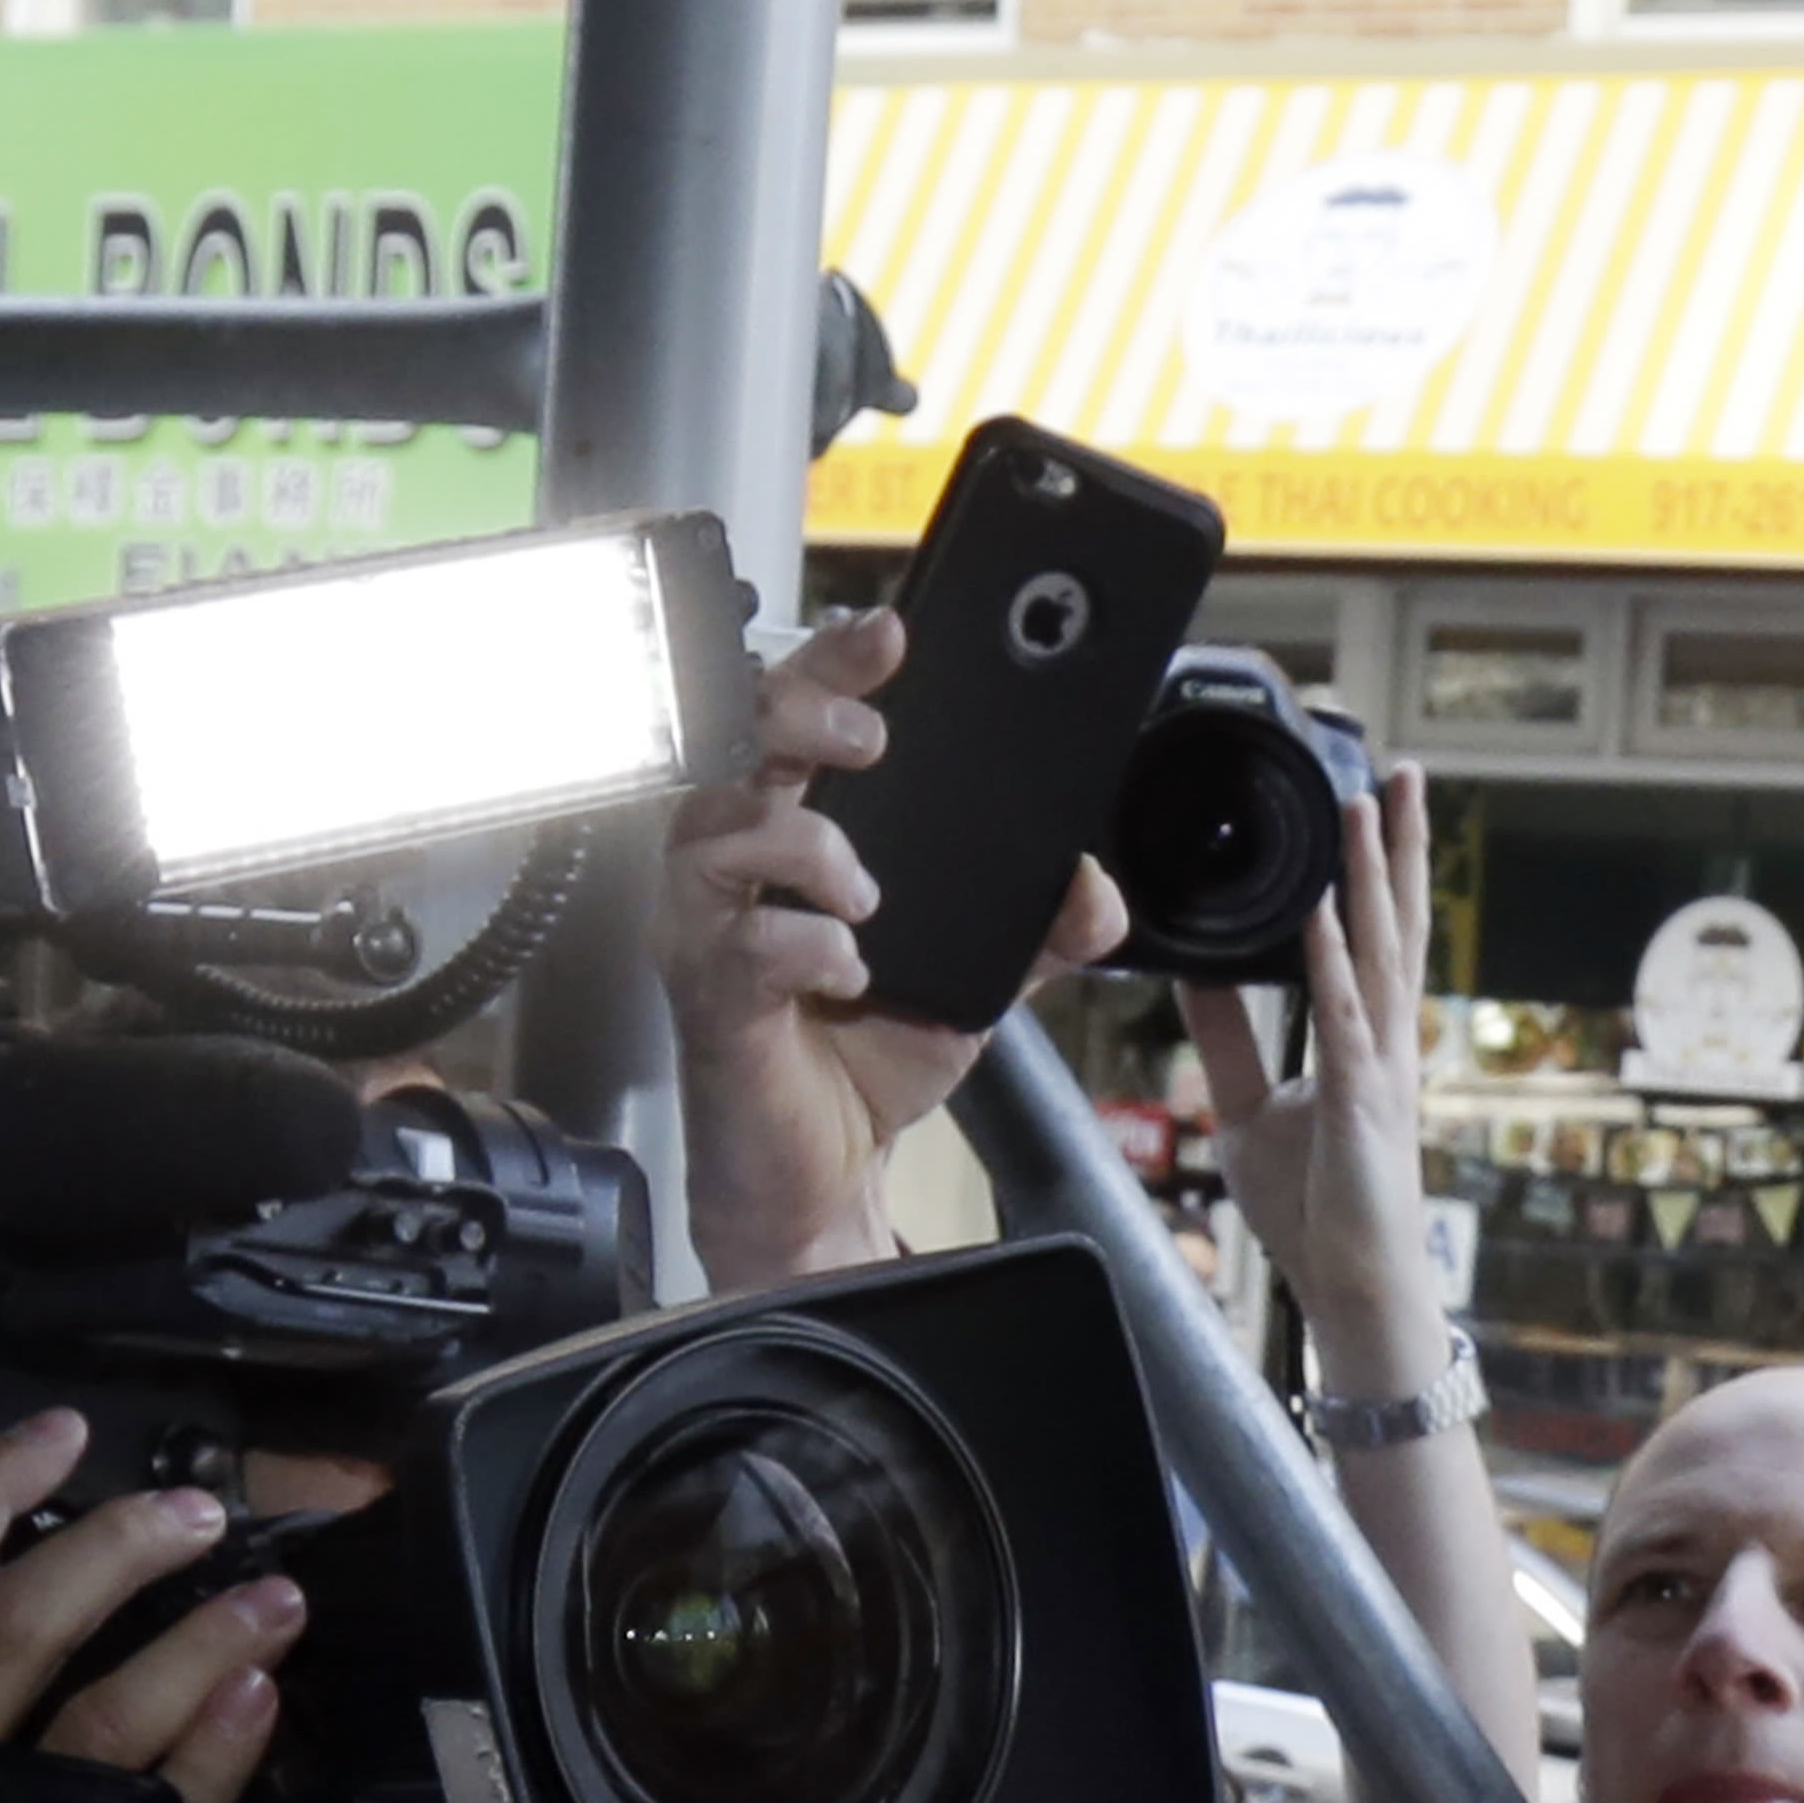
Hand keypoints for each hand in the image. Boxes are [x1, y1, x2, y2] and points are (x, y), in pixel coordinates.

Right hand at [661, 606, 1129, 1293]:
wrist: (828, 1171)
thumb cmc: (869, 1052)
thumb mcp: (977, 977)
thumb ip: (1037, 928)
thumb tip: (1096, 888)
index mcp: (799, 828)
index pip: (803, 715)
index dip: (836, 661)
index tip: (892, 631)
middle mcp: (739, 858)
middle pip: (742, 738)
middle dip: (803, 712)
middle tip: (869, 737)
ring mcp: (709, 922)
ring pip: (720, 827)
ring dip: (804, 843)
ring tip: (868, 894)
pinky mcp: (707, 994)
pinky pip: (738, 943)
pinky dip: (801, 944)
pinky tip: (846, 967)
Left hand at [1182, 771, 1445, 1384]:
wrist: (1351, 1288)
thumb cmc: (1314, 1208)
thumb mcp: (1245, 1105)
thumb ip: (1224, 1037)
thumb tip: (1191, 971)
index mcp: (1363, 1037)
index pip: (1371, 933)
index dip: (1374, 868)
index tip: (1369, 800)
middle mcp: (1383, 1040)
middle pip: (1394, 923)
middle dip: (1398, 846)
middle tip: (1404, 769)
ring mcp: (1379, 1068)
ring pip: (1379, 952)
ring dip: (1371, 876)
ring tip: (1366, 805)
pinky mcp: (1361, 1103)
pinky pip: (1343, 1017)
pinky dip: (1330, 961)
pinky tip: (1323, 908)